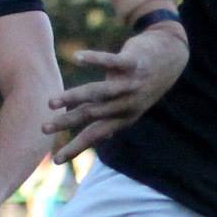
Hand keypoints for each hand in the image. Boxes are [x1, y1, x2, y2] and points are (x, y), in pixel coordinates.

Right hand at [42, 24, 188, 163]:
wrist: (172, 56)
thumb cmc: (145, 82)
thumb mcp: (133, 104)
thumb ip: (115, 117)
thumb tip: (103, 137)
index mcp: (124, 117)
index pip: (95, 135)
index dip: (76, 148)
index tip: (56, 161)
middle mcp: (127, 104)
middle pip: (91, 114)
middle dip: (67, 122)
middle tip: (44, 129)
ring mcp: (130, 83)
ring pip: (98, 92)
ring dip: (74, 97)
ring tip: (52, 103)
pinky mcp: (133, 62)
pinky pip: (110, 61)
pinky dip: (93, 59)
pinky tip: (76, 58)